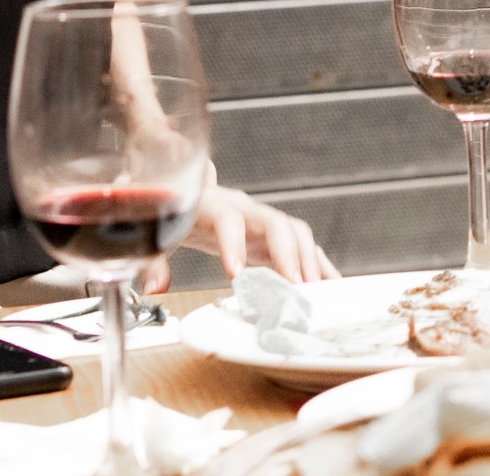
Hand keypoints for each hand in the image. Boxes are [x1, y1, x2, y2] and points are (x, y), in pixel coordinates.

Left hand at [149, 184, 337, 291]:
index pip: (228, 220)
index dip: (234, 244)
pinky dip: (320, 266)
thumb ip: (156, 262)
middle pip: (276, 223)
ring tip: (315, 291)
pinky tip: (333, 286)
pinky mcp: (276, 238)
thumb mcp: (159, 239)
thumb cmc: (178, 217)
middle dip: (289, 254)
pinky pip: (304, 248)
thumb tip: (156, 286)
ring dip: (308, 261)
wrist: (193, 198)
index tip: (237, 274)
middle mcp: (247, 210)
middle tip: (296, 285)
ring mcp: (265, 222)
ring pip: (295, 233)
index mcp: (215, 208)